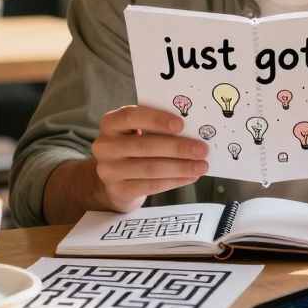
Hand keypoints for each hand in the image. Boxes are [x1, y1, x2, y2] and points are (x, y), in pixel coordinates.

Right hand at [91, 105, 208, 211]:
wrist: (115, 181)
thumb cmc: (134, 148)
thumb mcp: (137, 132)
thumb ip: (156, 128)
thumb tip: (193, 130)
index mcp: (110, 123)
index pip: (130, 116)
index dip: (156, 120)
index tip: (181, 124)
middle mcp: (105, 146)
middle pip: (145, 145)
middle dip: (177, 147)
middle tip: (202, 149)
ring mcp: (109, 170)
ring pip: (150, 168)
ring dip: (180, 167)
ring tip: (201, 166)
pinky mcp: (119, 190)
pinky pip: (151, 185)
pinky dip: (174, 181)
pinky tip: (190, 177)